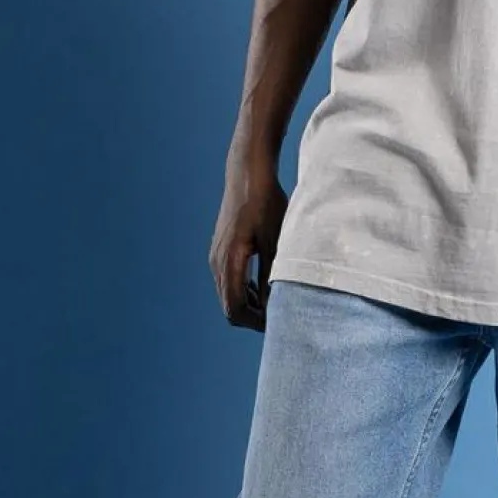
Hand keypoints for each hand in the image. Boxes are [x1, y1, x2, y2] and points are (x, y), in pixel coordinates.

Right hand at [209, 158, 288, 331]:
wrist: (248, 174)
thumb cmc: (265, 203)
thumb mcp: (275, 240)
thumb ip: (271, 275)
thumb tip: (274, 305)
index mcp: (229, 262)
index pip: (235, 309)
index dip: (256, 323)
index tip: (278, 323)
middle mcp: (217, 262)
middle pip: (230, 307)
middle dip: (254, 318)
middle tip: (280, 318)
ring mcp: (217, 256)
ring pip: (229, 295)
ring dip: (250, 305)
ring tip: (276, 304)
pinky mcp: (221, 250)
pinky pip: (229, 281)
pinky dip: (244, 291)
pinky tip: (264, 287)